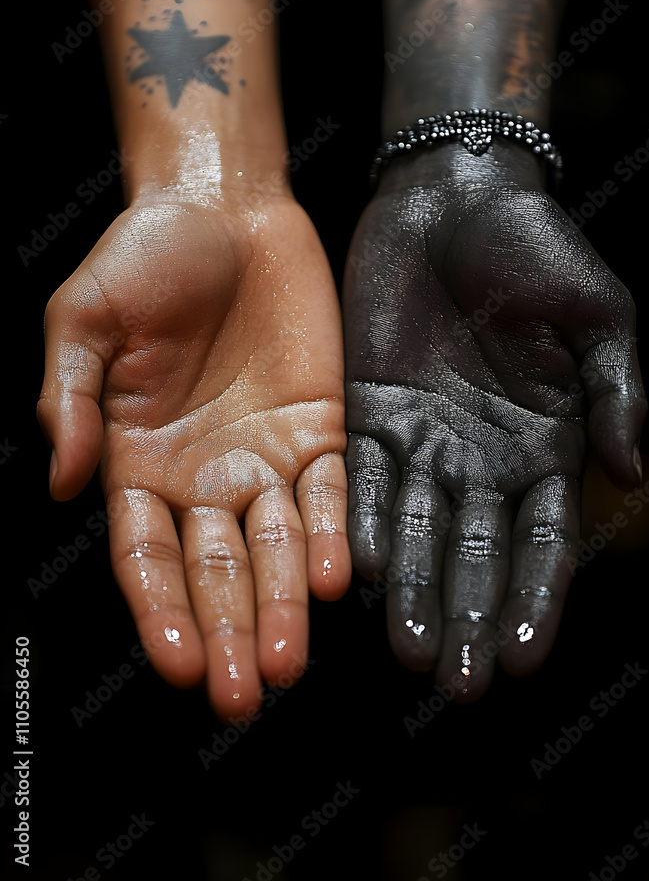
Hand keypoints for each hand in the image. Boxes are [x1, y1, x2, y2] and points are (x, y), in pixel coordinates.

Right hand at [38, 191, 349, 718]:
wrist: (223, 206)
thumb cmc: (142, 255)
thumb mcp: (82, 319)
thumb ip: (69, 401)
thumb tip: (62, 482)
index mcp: (137, 460)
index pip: (147, 554)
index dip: (158, 608)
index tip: (175, 661)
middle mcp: (204, 474)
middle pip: (215, 568)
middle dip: (225, 631)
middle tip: (238, 696)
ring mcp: (265, 455)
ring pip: (275, 547)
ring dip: (280, 606)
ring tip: (286, 663)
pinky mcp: (319, 427)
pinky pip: (331, 492)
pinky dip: (333, 535)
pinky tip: (332, 579)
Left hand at [343, 146, 645, 700]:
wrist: (454, 196)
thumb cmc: (538, 247)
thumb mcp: (598, 311)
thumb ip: (615, 391)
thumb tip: (632, 470)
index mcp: (547, 443)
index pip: (543, 541)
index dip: (535, 599)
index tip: (521, 656)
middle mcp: (483, 457)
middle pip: (476, 553)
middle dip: (467, 617)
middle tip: (455, 681)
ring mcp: (422, 438)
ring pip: (417, 530)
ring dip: (412, 591)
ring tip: (406, 649)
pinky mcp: (366, 410)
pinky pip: (362, 478)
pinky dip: (361, 523)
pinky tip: (356, 571)